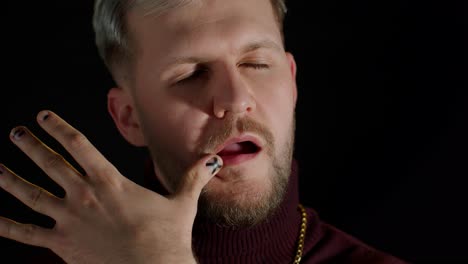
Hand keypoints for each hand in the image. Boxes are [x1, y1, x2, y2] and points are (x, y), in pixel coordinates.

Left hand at [0, 110, 222, 263]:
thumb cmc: (167, 237)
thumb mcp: (182, 203)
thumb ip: (193, 178)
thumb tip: (213, 160)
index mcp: (110, 181)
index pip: (78, 145)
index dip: (58, 127)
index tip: (43, 117)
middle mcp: (84, 195)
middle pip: (50, 164)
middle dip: (31, 146)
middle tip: (16, 133)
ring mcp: (69, 219)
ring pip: (30, 194)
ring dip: (10, 179)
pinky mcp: (61, 244)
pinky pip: (26, 233)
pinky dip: (6, 226)